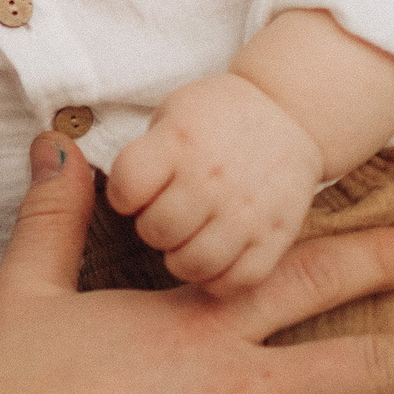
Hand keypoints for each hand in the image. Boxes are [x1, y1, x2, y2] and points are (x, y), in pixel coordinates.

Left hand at [108, 72, 323, 294]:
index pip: (127, 187)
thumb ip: (142, 154)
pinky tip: (213, 259)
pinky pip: (238, 281)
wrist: (288, 112)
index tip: (134, 192)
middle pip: (157, 230)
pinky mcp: (277, 235)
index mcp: (180, 141)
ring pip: (194, 263)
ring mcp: (248, 210)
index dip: (122, 195)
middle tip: (163, 217)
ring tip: (185, 241)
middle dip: (150, 228)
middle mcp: (213, 177)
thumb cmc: (215, 116)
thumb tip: (104, 186)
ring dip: (180, 258)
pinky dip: (218, 279)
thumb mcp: (170, 113)